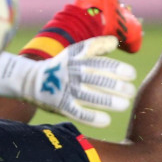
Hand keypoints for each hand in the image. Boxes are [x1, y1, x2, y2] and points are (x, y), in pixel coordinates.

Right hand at [0, 36, 136, 127]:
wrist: (30, 80)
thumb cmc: (60, 66)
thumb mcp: (75, 52)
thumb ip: (96, 46)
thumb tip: (115, 41)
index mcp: (77, 60)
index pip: (101, 63)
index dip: (118, 69)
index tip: (131, 75)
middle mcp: (72, 74)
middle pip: (99, 80)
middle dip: (118, 87)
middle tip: (130, 92)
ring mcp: (66, 90)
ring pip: (91, 96)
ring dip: (109, 102)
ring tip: (124, 105)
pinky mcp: (60, 105)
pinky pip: (78, 113)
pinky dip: (92, 118)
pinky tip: (106, 120)